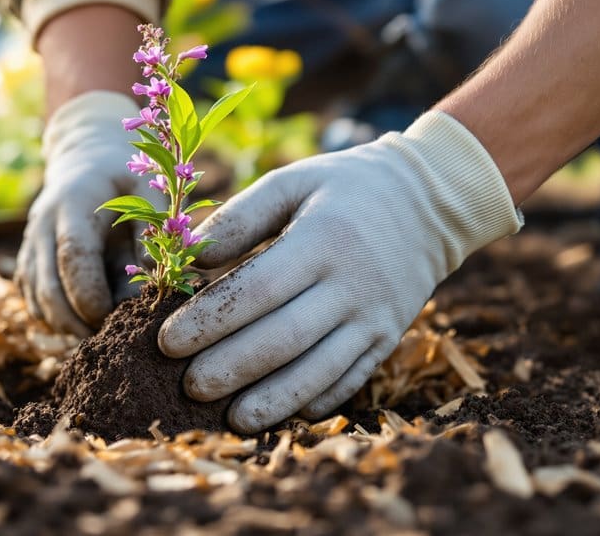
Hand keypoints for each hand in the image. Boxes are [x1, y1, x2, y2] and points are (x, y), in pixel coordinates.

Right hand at [16, 91, 163, 336]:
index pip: (72, 256)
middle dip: (75, 321)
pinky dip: (56, 321)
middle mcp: (41, 226)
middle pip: (46, 286)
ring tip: (100, 338)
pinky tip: (84, 326)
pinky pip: (33, 301)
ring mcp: (29, 245)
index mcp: (71, 204)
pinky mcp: (27, 262)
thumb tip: (153, 275)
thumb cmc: (127, 176)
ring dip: (65, 326)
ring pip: (36, 299)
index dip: (89, 293)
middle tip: (109, 341)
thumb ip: (152, 227)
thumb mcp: (148, 187)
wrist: (88, 161)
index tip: (113, 318)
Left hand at [159, 112, 521, 432]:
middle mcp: (352, 285)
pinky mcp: (389, 338)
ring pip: (319, 371)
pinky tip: (280, 414)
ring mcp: (375, 317)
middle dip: (231, 368)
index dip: (209, 320)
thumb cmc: (345, 187)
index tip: (167, 342)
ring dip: (272, 400)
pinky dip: (316, 401)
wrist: (432, 200)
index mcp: (322, 239)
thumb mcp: (294, 181)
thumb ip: (241, 215)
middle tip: (188, 386)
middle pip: (284, 339)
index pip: (257, 290)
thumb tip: (193, 257)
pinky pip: (352, 379)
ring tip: (230, 419)